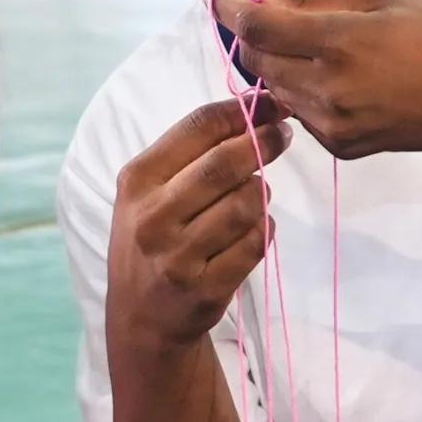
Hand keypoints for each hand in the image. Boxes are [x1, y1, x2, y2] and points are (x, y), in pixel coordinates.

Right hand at [107, 94, 287, 353]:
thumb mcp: (149, 192)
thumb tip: (252, 109)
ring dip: (261, 195)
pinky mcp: (204, 288)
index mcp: (137, 181)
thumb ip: (190, 153)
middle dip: (263, 142)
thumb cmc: (151, 241)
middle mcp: (153, 217)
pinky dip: (264, 229)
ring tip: (254, 197)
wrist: (140, 318)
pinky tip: (254, 230)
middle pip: (225, 163)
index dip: (242, 110)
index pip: (197, 127)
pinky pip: (256, 243)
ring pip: (246, 204)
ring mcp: (178, 256)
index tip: (271, 103)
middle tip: (283, 134)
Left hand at [212, 0, 421, 159]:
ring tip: (312, 44)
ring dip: (276, 62)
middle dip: (252, 34)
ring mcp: (330, 123)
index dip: (229, 8)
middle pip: (256, 59)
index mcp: (340, 42)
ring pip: (272, 87)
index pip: (258, 26)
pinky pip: (297, 111)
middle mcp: (328, 87)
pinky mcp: (336, 146)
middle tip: (266, 13)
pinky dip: (301, 89)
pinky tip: (336, 77)